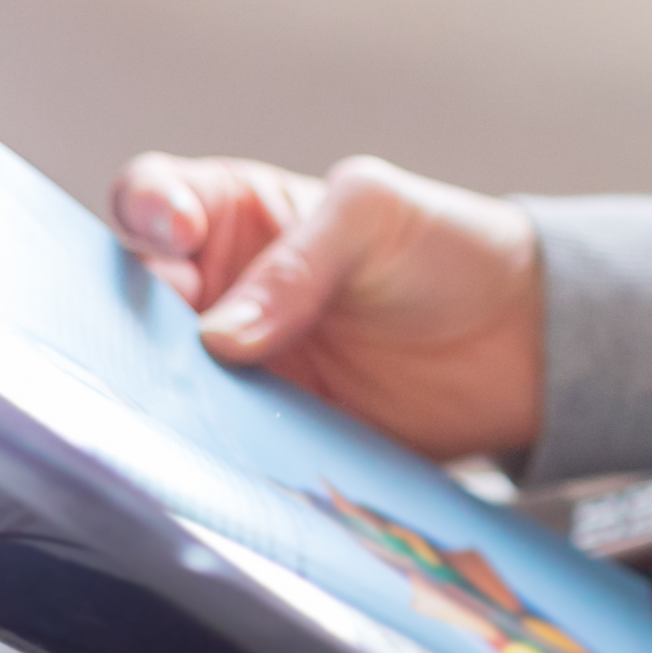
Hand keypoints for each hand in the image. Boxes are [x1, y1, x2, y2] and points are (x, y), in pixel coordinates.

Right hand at [108, 151, 543, 462]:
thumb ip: (300, 261)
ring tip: (183, 401)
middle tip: (166, 333)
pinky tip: (223, 452)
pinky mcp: (263, 434)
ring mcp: (234, 368)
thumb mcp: (375, 215)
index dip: (148, 210)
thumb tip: (222, 334)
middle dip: (133, 313)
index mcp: (234, 214)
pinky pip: (216, 443)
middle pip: (134, 298)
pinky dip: (209, 450)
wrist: (519, 343)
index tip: (176, 232)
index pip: (154, 200)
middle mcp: (216, 291)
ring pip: (160, 379)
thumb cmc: (446, 247)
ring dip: (161, 390)